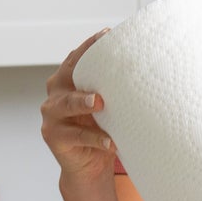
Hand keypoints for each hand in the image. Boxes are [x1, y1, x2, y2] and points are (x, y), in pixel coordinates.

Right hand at [41, 32, 115, 183]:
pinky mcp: (53, 136)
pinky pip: (76, 135)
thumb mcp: (107, 108)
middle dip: (84, 70)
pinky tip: (111, 142)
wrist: (89, 167)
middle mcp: (55, 94)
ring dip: (83, 103)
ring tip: (99, 103)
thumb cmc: (102, 130)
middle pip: (68, 76)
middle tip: (106, 65)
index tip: (108, 33)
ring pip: (67, 105)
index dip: (90, 46)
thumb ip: (114, 90)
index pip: (76, 59)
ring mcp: (52, 115)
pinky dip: (95, 138)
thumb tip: (149, 70)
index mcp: (67, 81)